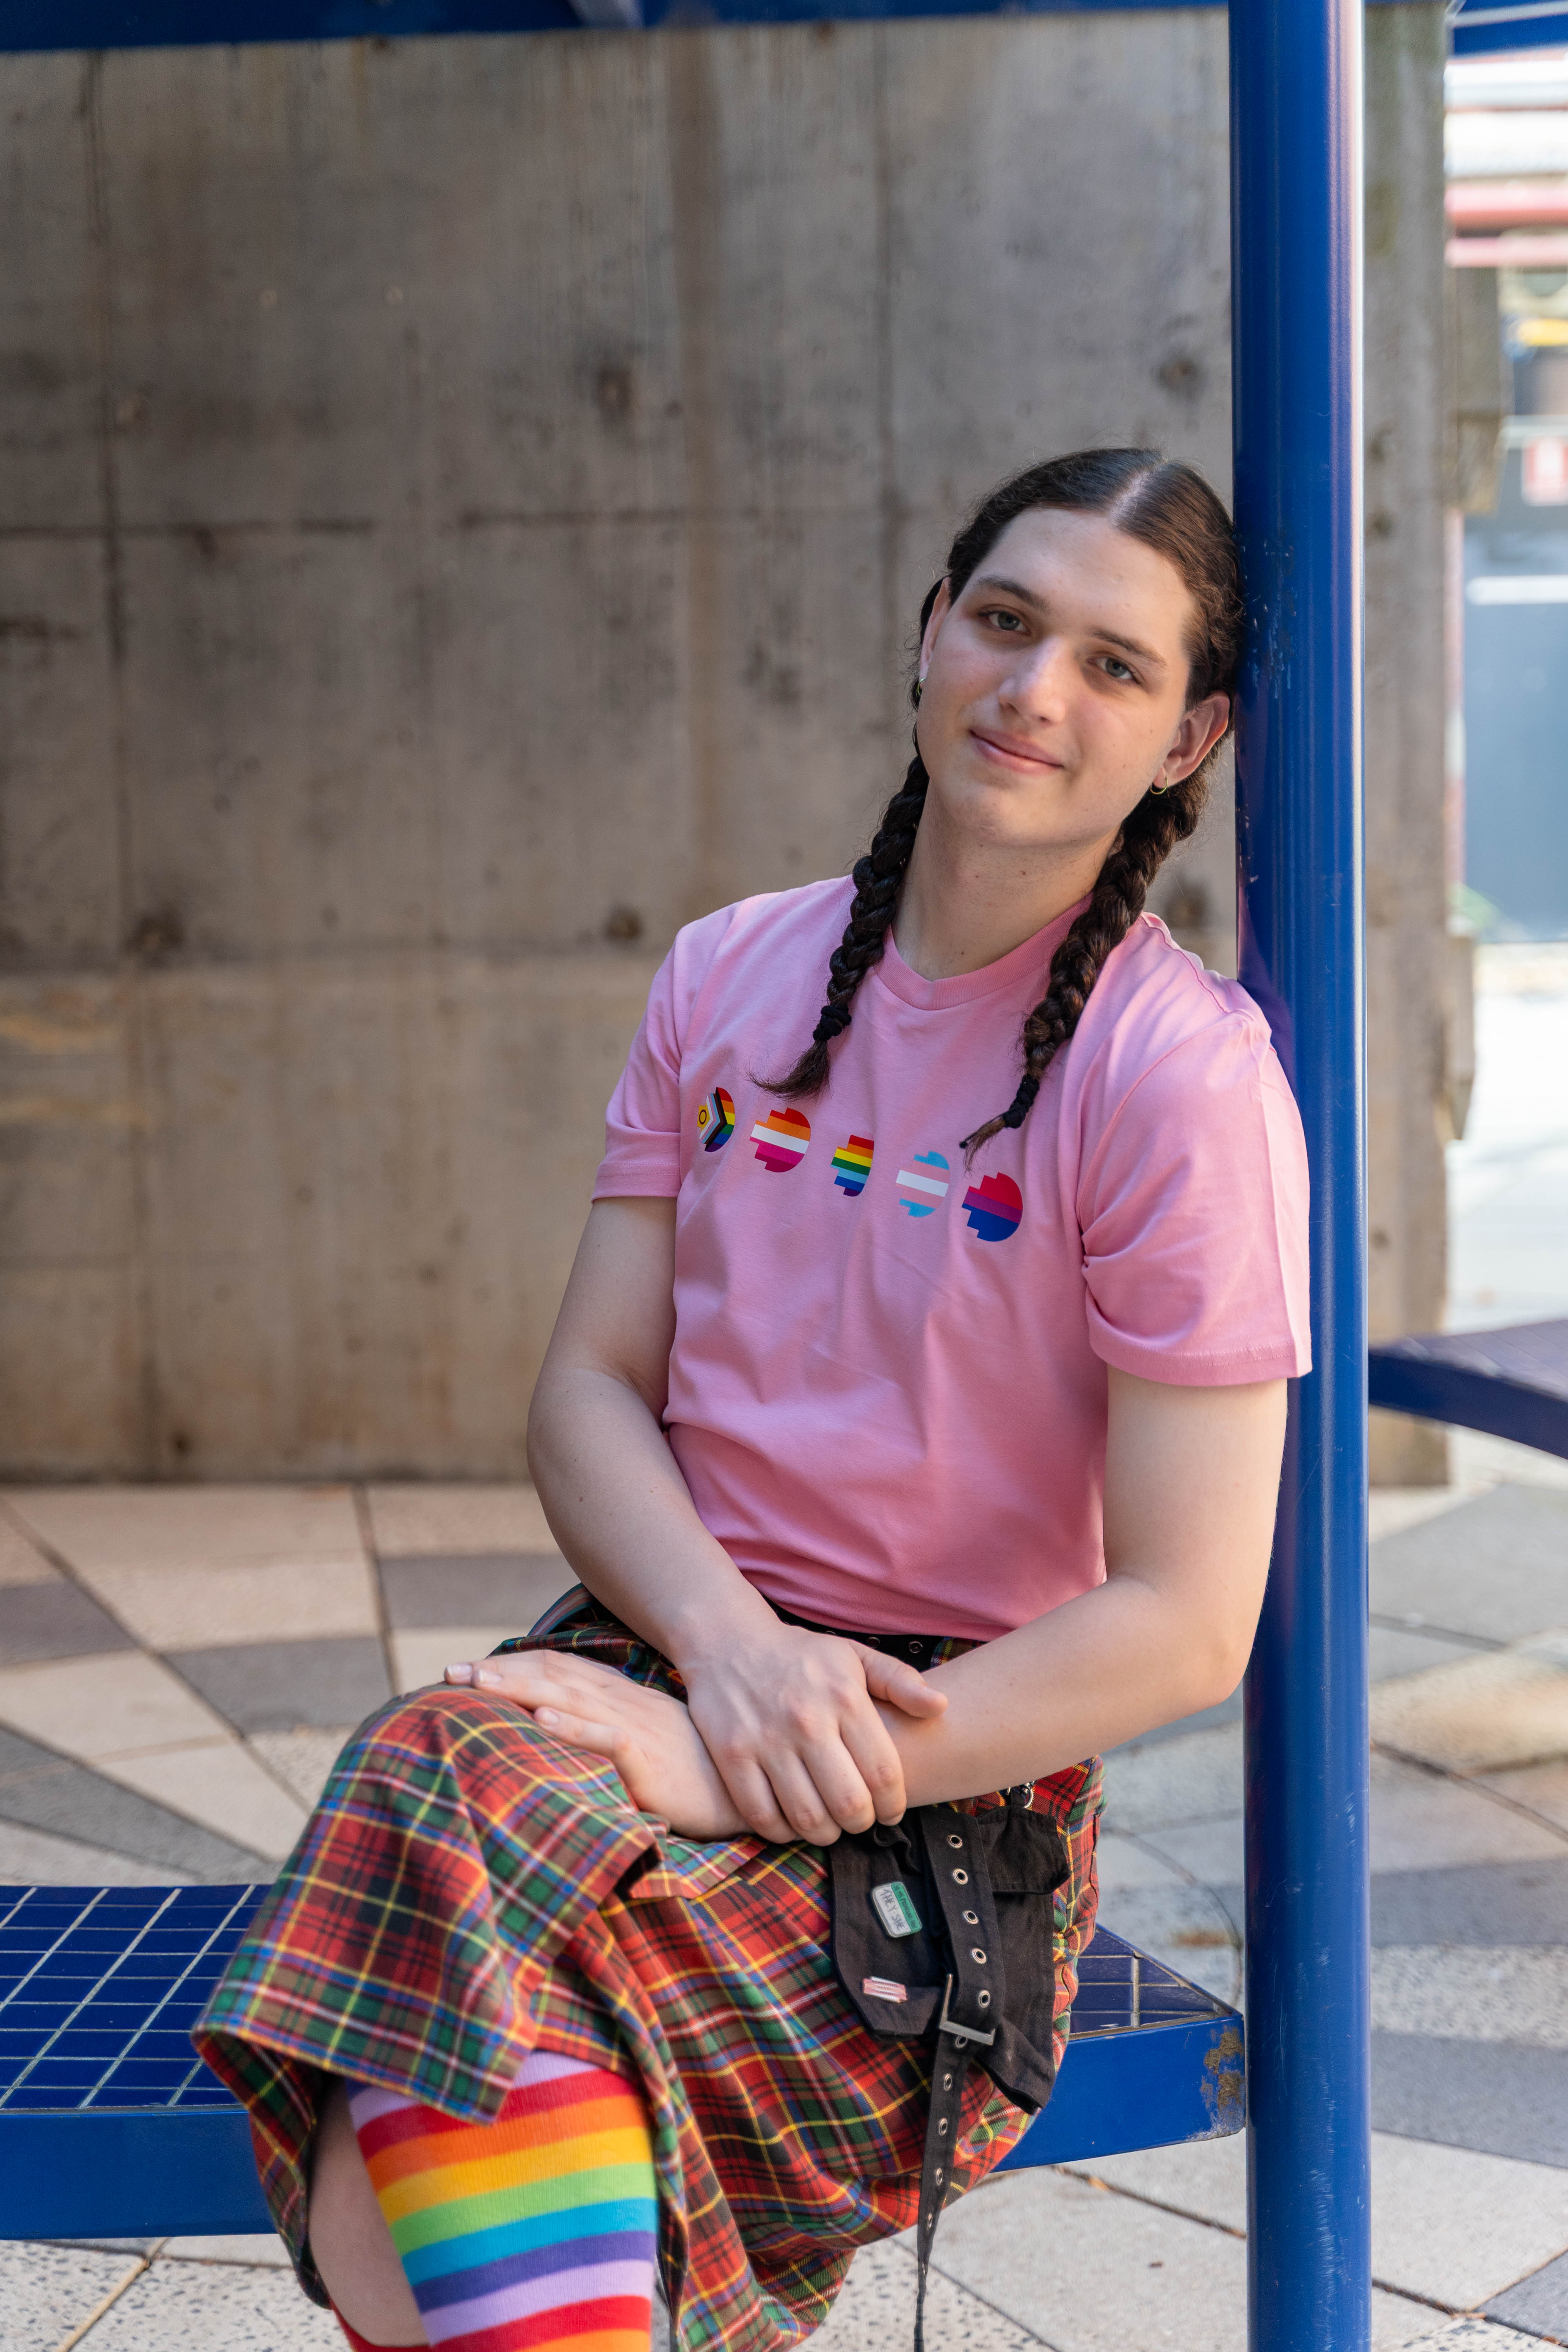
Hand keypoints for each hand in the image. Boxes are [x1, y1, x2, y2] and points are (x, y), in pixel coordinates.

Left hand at [444, 1648, 747, 1840]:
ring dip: (521, 1688)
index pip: (557, 1668)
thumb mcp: (644, 1740)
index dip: (511, 1664)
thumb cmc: (695, 1769)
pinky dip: (574, 1727)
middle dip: (499, 1672)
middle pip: (553, 1675)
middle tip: (450, 1672)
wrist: (745, 1791)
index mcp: (619, 1697)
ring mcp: (635, 1729)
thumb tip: (558, 1727)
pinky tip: (542, 1719)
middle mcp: (622, 1704)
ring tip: (478, 1682)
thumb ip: (605, 1730)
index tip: (467, 1669)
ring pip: (570, 1698)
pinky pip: (607, 1739)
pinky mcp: (649, 1762)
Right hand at [674, 1622, 948, 1843]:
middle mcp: (807, 1719)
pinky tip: (792, 1821)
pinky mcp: (732, 1754)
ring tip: (830, 1825)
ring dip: (825, 1833)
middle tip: (860, 1820)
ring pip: (807, 1816)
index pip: (883, 1773)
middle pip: (849, 1803)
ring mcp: (766, 1739)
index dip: (893, 1805)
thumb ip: (899, 1681)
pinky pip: (762, 1815)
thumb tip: (941, 1705)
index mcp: (844, 1696)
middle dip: (862, 1823)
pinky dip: (782, 1831)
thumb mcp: (854, 1656)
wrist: (728, 1640)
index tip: (891, 1812)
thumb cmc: (801, 1655)